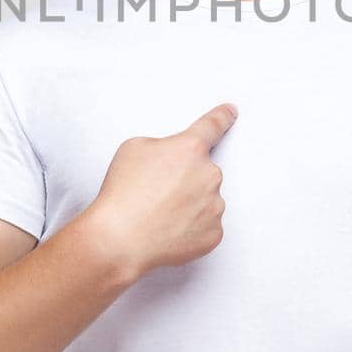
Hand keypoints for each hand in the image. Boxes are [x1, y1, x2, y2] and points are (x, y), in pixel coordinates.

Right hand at [86, 103, 237, 278]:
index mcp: (190, 149)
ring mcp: (215, 206)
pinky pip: (206, 225)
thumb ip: (161, 145)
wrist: (120, 239)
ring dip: (188, 203)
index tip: (231, 112)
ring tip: (158, 214)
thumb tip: (171, 156)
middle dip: (184, 178)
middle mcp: (209, 175)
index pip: (212, 126)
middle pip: (202, 171)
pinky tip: (168, 229)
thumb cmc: (124, 194)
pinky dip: (190, 227)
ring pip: (205, 199)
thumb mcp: (133, 148)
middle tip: (156, 191)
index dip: (222, 117)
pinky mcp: (214, 233)